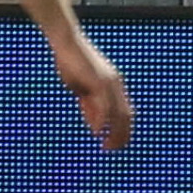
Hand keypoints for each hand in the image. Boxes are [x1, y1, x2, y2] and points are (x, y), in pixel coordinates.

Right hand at [52, 30, 132, 151]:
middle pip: (126, 115)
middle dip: (122, 135)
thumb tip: (97, 126)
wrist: (66, 43)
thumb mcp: (81, 89)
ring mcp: (109, 82)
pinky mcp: (100, 82)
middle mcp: (116, 84)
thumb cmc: (71, 63)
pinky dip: (102, 121)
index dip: (122, 129)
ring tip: (108, 146)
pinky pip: (105, 106)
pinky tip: (96, 131)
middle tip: (113, 149)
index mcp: (113, 84)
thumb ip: (90, 106)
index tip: (114, 143)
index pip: (125, 112)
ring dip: (114, 132)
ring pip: (118, 114)